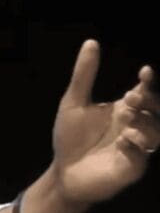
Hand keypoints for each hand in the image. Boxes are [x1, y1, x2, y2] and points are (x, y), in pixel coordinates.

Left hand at [51, 39, 159, 204]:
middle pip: (157, 111)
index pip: (145, 93)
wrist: (62, 171)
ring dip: (144, 124)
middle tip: (131, 98)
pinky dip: (134, 147)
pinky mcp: (131, 168)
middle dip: (150, 102)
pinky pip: (142, 157)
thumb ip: (84, 75)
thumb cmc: (70, 137)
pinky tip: (122, 141)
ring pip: (156, 133)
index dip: (149, 82)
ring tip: (126, 120)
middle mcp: (135, 127)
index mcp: (124, 110)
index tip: (144, 72)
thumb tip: (92, 42)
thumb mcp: (74, 102)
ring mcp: (137, 148)